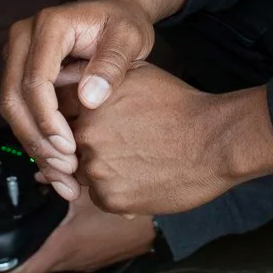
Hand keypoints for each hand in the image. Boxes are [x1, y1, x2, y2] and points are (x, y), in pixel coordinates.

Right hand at [0, 0, 185, 193]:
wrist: (116, 10)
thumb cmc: (124, 22)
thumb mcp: (129, 38)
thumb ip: (111, 64)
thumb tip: (89, 99)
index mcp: (48, 25)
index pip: (35, 80)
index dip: (48, 119)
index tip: (70, 148)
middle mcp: (23, 37)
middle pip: (14, 98)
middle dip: (37, 140)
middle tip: (66, 170)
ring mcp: (18, 54)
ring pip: (12, 109)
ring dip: (34, 146)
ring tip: (64, 177)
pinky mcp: (21, 71)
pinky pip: (20, 109)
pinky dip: (36, 138)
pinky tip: (57, 165)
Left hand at [0, 185, 155, 272]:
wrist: (159, 225)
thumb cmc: (124, 209)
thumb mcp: (89, 187)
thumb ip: (61, 178)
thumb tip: (39, 172)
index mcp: (62, 247)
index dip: (1, 270)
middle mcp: (71, 261)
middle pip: (34, 267)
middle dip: (18, 255)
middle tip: (3, 236)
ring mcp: (85, 262)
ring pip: (52, 260)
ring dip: (41, 248)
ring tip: (31, 225)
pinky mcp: (95, 257)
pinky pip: (71, 254)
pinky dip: (60, 243)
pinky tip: (63, 224)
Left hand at [73, 65, 272, 216]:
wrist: (214, 140)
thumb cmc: (178, 103)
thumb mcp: (135, 73)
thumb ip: (96, 75)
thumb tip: (66, 77)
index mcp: (86, 102)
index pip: (58, 113)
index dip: (71, 119)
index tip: (91, 123)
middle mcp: (84, 135)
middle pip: (67, 146)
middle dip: (87, 146)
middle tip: (121, 145)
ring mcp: (96, 169)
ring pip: (82, 173)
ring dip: (101, 170)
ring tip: (134, 159)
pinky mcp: (110, 198)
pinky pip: (100, 196)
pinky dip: (115, 191)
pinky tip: (140, 177)